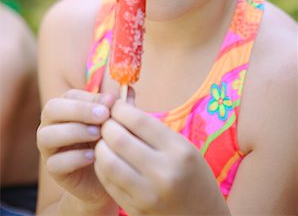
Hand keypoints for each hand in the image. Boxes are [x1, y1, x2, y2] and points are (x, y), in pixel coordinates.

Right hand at [37, 89, 116, 205]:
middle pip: (52, 109)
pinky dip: (74, 158)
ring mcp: (48, 147)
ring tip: (99, 135)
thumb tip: (128, 89)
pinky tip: (93, 156)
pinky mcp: (53, 170)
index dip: (90, 97)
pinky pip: (55, 162)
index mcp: (66, 107)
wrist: (109, 174)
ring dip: (74, 132)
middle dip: (79, 110)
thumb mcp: (117, 121)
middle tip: (103, 115)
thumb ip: (121, 106)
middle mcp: (51, 124)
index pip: (70, 95)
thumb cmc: (110, 139)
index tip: (111, 102)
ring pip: (47, 135)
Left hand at [94, 101, 227, 214]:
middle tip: (107, 122)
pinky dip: (102, 165)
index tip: (116, 106)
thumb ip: (151, 127)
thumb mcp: (181, 146)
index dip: (119, 108)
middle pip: (118, 138)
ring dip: (101, 146)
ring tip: (106, 141)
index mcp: (178, 150)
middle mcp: (163, 173)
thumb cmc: (191, 173)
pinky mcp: (135, 209)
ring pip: (107, 161)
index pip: (137, 119)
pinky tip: (108, 159)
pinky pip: (107, 181)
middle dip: (107, 126)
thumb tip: (120, 102)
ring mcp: (147, 194)